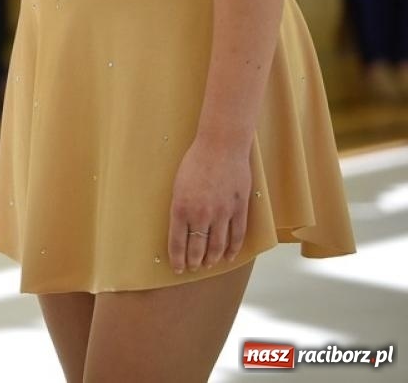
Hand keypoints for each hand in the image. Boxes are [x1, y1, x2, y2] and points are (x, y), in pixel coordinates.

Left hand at [167, 136, 251, 273]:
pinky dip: (232, 249)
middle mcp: (201, 214)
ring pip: (217, 245)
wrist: (221, 146)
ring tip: (207, 265)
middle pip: (197, 247)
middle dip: (193, 261)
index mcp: (181, 207)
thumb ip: (180, 207)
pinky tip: (228, 256)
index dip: (177, 258)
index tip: (177, 267)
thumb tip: (181, 227)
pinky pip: (237, 235)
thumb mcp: (178, 184)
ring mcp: (222, 213)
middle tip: (192, 269)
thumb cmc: (195, 161)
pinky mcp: (239, 209)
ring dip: (212, 258)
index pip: (177, 241)